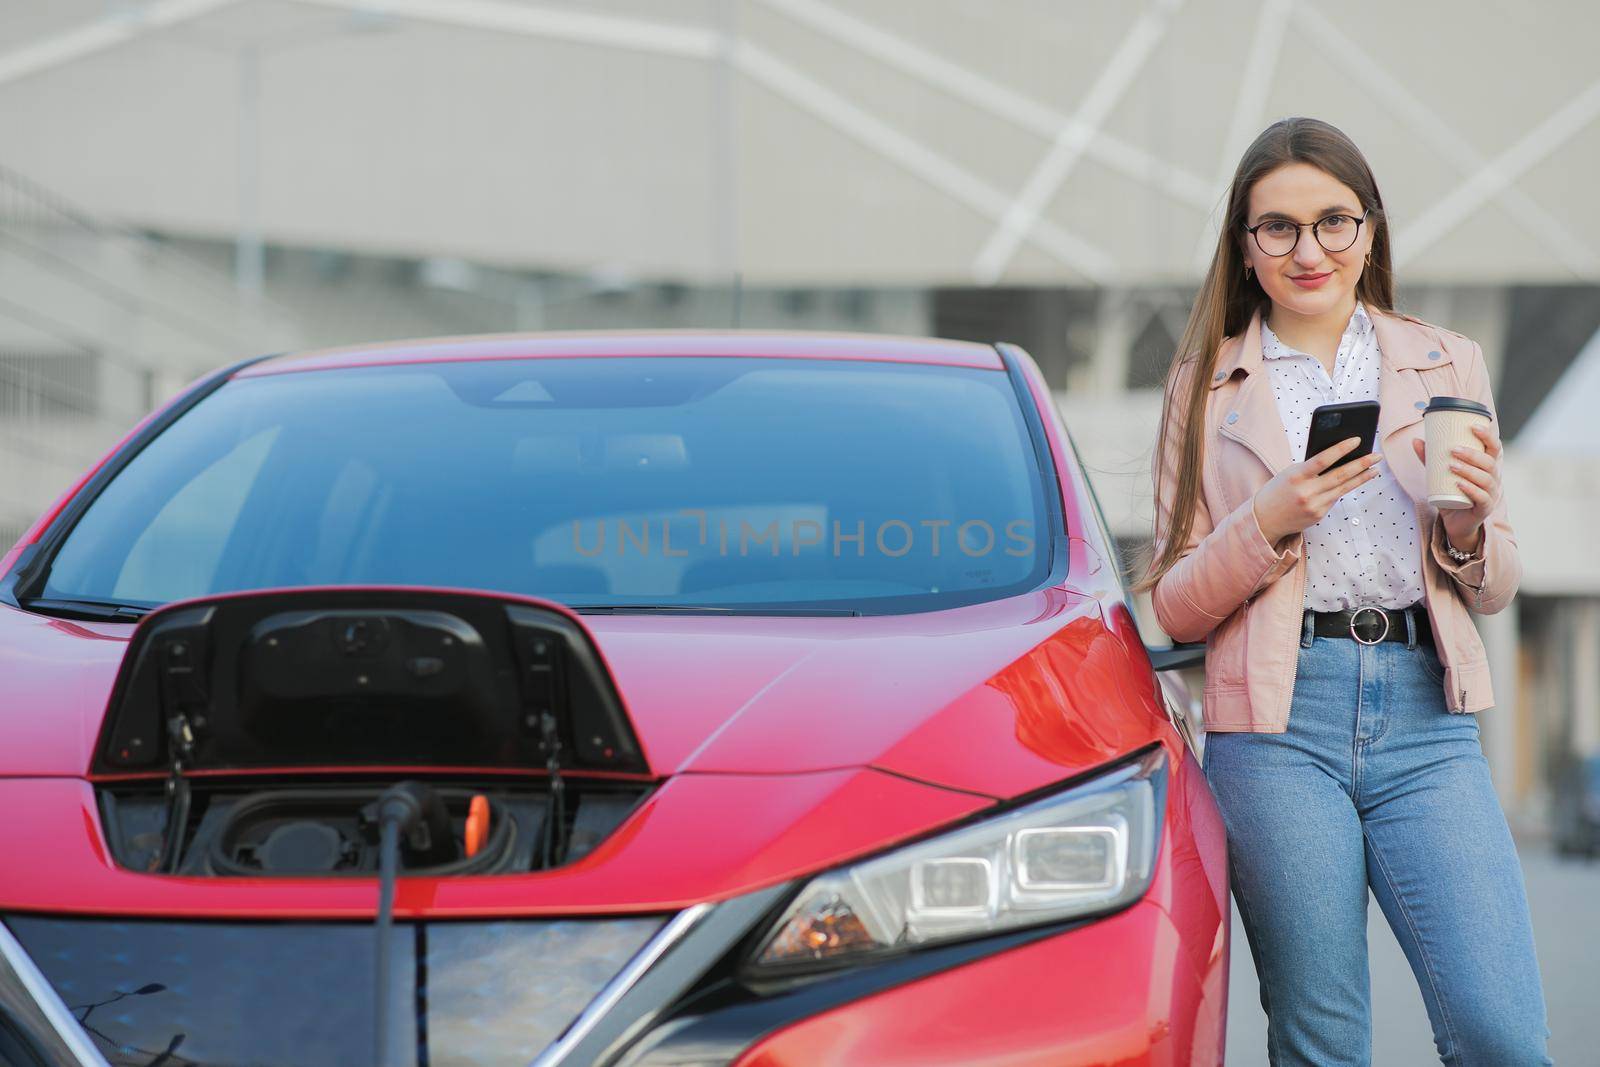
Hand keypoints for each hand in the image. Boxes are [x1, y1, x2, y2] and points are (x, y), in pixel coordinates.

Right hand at [1252, 436, 1382, 543]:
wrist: (1263, 520)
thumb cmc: (1276, 491)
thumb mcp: (1289, 474)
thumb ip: (1310, 468)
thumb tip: (1337, 459)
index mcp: (1295, 476)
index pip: (1323, 459)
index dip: (1341, 448)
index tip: (1357, 440)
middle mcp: (1306, 492)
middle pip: (1340, 475)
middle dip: (1361, 464)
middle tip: (1376, 455)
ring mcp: (1314, 505)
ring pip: (1343, 488)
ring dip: (1362, 477)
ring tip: (1375, 469)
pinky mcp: (1318, 515)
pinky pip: (1335, 498)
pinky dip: (1344, 488)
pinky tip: (1354, 482)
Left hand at [1411, 423, 1501, 552]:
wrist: (1456, 522)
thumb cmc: (1452, 494)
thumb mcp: (1439, 476)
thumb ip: (1430, 459)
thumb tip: (1416, 440)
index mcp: (1486, 467)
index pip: (1493, 448)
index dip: (1487, 436)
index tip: (1473, 426)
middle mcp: (1492, 479)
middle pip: (1489, 463)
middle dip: (1472, 455)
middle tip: (1453, 450)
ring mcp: (1490, 494)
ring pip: (1486, 480)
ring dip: (1469, 471)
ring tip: (1452, 465)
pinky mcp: (1484, 509)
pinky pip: (1482, 498)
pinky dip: (1471, 490)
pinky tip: (1459, 484)